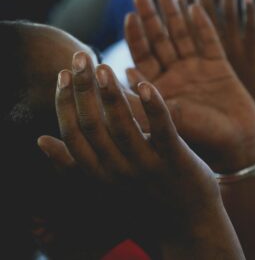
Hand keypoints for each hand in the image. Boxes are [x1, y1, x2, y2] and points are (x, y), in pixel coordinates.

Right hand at [39, 52, 242, 258]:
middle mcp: (118, 171)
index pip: (72, 134)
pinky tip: (143, 82)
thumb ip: (73, 164)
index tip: (62, 74)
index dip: (64, 103)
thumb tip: (41, 141)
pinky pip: (162, 131)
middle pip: (93, 125)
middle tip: (79, 57)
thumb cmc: (142, 196)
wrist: (187, 222)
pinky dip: (153, 107)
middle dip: (82, 88)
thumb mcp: (104, 183)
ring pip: (123, 125)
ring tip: (101, 65)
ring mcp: (147, 167)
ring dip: (110, 94)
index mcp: (99, 174)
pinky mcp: (175, 161)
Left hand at [125, 0, 254, 172]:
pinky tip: (194, 7)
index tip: (128, 17)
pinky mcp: (219, 66)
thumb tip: (122, 71)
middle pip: (160, 42)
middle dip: (151, 19)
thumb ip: (146, 97)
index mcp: (159, 89)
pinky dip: (203, 25)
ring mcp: (197, 70)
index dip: (136, 37)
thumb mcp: (168, 118)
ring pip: (183, 37)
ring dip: (174, 15)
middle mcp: (175, 77)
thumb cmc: (201, 136)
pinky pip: (210, 41)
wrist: (237, 143)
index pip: (143, 58)